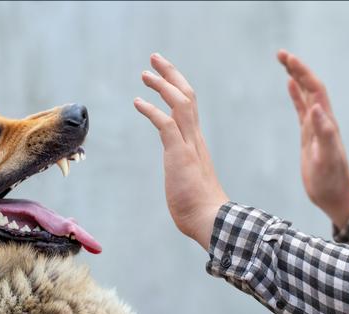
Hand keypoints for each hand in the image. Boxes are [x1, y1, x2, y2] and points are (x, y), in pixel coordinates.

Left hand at [134, 53, 227, 249]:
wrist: (211, 220)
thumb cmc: (199, 206)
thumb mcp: (188, 180)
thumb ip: (184, 169)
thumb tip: (180, 175)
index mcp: (196, 142)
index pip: (189, 105)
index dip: (177, 86)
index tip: (164, 74)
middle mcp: (195, 138)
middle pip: (187, 95)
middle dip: (171, 74)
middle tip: (155, 58)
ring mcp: (189, 145)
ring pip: (180, 103)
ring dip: (162, 85)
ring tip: (145, 73)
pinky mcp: (179, 155)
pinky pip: (166, 124)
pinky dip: (152, 110)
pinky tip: (138, 102)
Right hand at [277, 50, 348, 228]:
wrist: (334, 195)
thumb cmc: (331, 179)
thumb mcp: (327, 158)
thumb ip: (324, 133)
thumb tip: (316, 107)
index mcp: (326, 122)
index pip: (314, 89)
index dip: (302, 72)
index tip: (287, 59)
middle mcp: (322, 120)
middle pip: (310, 86)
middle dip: (297, 68)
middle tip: (280, 54)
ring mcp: (315, 126)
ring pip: (306, 94)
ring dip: (296, 77)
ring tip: (284, 62)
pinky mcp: (309, 134)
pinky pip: (301, 109)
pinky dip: (296, 95)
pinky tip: (289, 86)